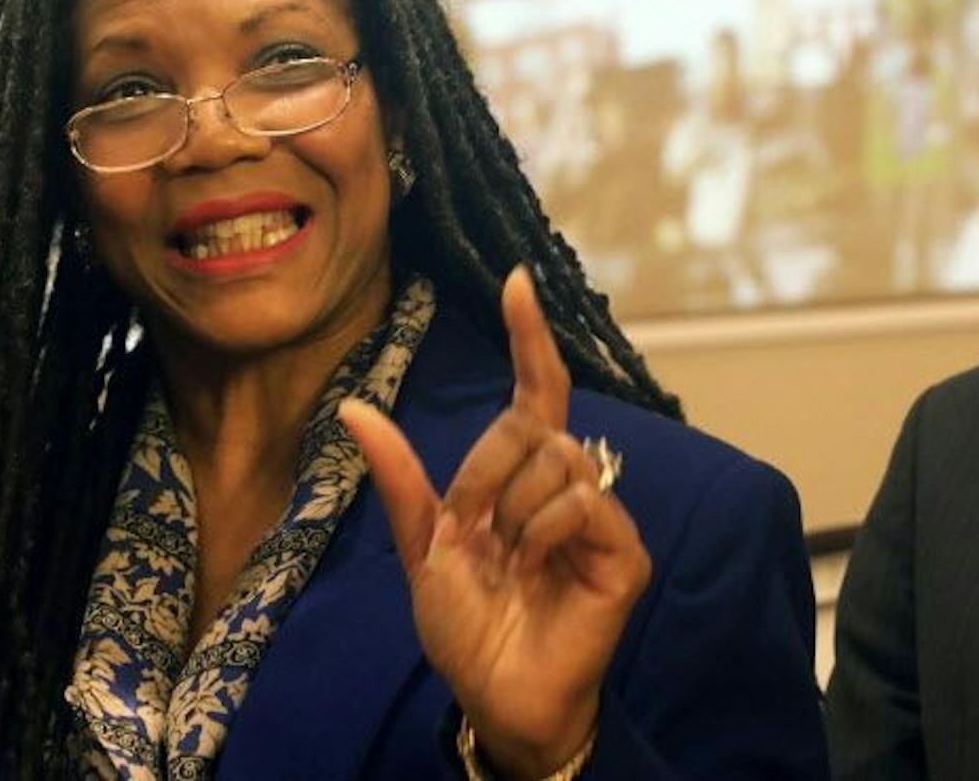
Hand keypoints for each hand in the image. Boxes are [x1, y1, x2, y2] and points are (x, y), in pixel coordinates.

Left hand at [340, 266, 650, 777]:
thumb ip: (401, 479)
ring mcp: (602, 518)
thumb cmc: (468, 627)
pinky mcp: (625, 553)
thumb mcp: (422, 548)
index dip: (527, 336)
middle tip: (466, 528)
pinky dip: (545, 531)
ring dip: (512, 509)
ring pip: (559, 459)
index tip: (516, 281)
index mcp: (522, 478)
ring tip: (503, 559)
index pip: (535, 390)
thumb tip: (354, 407)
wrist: (494, 696)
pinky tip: (533, 567)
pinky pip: (584, 502)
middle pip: (533, 427)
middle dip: (483, 471)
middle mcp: (569, 485)